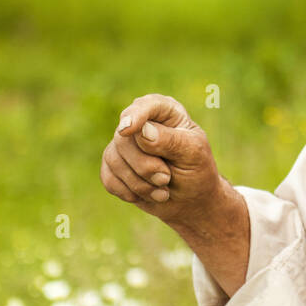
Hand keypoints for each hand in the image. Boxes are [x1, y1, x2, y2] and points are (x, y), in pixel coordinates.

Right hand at [100, 94, 220, 227]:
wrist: (190, 200)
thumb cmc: (196, 171)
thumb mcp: (193, 154)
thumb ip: (170, 140)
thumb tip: (141, 131)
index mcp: (166, 112)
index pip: (148, 105)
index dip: (136, 115)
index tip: (127, 130)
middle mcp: (141, 122)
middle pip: (124, 139)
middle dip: (145, 167)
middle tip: (166, 179)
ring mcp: (124, 144)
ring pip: (114, 160)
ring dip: (140, 184)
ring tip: (162, 189)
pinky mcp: (114, 165)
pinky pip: (109, 179)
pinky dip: (129, 192)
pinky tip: (148, 194)